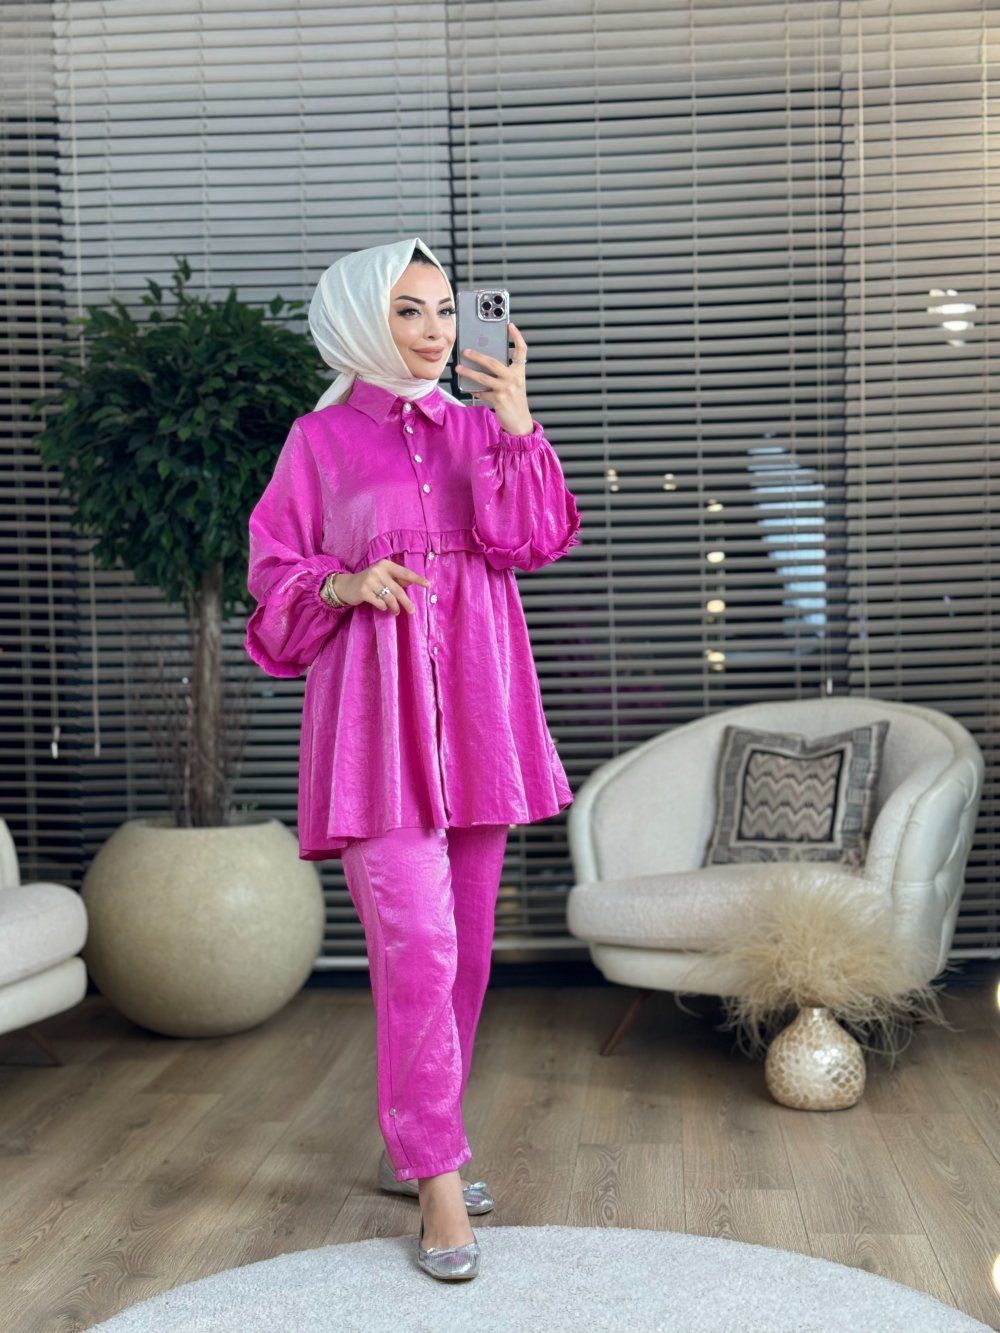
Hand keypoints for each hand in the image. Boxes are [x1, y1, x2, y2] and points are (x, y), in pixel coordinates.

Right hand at [333, 559, 430, 615]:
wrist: (347, 586)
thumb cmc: (369, 582)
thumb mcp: (383, 576)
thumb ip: (397, 579)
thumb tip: (413, 583)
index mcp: (385, 564)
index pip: (404, 572)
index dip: (417, 579)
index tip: (428, 584)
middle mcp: (378, 570)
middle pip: (398, 589)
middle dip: (406, 602)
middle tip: (412, 611)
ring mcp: (370, 580)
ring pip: (389, 598)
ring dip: (395, 607)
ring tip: (396, 611)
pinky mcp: (363, 591)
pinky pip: (380, 603)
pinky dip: (383, 607)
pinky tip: (383, 607)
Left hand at [456, 320, 533, 435]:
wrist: (520, 422)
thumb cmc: (515, 402)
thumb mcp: (513, 384)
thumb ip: (503, 374)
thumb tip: (483, 365)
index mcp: (519, 372)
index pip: (522, 350)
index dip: (517, 337)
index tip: (510, 325)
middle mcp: (514, 379)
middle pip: (493, 362)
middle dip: (477, 355)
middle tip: (466, 351)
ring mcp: (506, 389)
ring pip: (483, 377)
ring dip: (469, 372)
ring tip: (459, 368)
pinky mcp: (499, 399)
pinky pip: (482, 392)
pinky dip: (475, 391)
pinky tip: (470, 389)